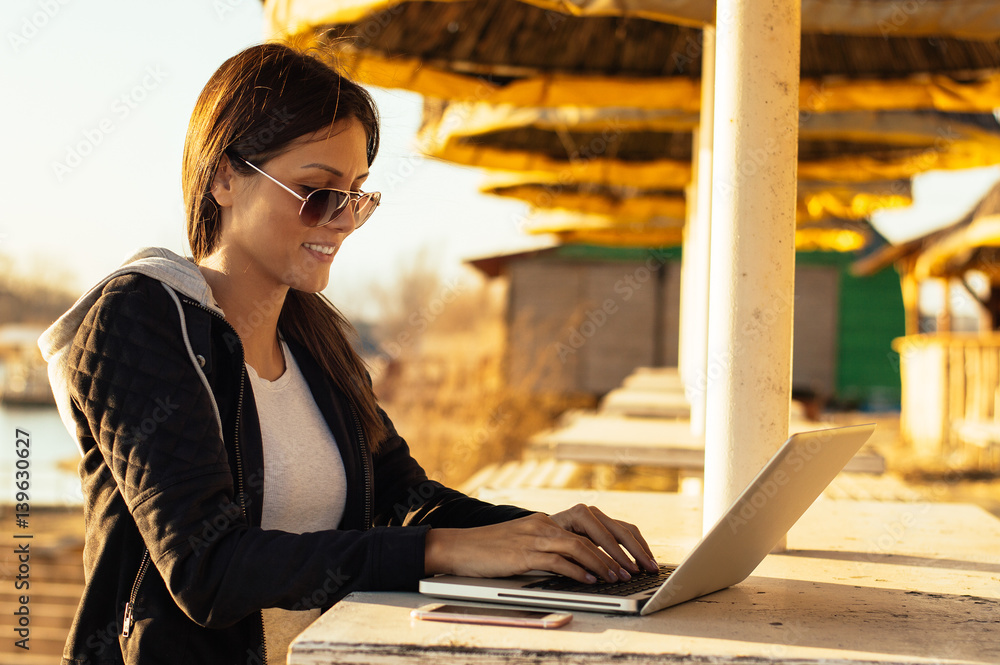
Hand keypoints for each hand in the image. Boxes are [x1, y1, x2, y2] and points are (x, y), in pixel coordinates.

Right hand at [424, 508, 656, 583]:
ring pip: (578, 544)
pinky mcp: (523, 554)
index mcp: (549, 520)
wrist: (459, 547)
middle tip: (637, 568)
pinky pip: (556, 560)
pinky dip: (576, 571)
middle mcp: (545, 523)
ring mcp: (534, 537)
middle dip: (620, 549)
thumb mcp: (527, 543)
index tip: (638, 556)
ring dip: (603, 561)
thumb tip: (585, 564)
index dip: (620, 538)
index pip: (595, 521)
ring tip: (619, 577)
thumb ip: (553, 548)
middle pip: (593, 528)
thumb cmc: (493, 550)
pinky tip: (590, 581)